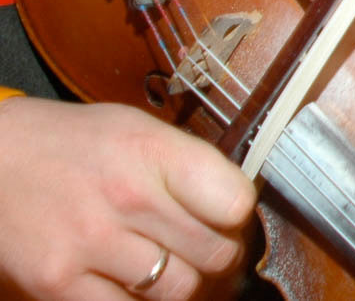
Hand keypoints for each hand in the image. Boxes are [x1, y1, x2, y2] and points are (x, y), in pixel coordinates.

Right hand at [0, 98, 255, 299]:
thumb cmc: (71, 144)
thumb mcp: (136, 129)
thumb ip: (187, 165)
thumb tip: (239, 205)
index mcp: (152, 151)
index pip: (235, 202)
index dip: (238, 215)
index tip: (228, 217)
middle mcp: (126, 196)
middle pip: (215, 253)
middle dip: (220, 256)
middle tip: (207, 249)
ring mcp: (91, 243)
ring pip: (179, 290)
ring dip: (183, 284)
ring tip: (172, 267)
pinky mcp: (57, 283)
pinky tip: (132, 283)